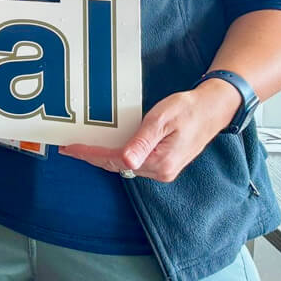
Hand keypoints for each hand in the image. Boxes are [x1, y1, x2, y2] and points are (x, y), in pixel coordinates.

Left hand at [60, 79, 241, 181]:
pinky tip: (105, 148)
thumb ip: (142, 142)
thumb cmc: (188, 110)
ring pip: (123, 165)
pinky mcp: (163, 162)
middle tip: (68, 149)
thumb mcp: (161, 121)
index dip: (90, 155)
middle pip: (116, 166)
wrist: (212, 110)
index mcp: (159, 163)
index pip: (115, 160)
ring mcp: (162, 169)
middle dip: (91, 157)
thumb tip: (126, 161)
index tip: (70, 149)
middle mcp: (160, 171)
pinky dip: (115, 155)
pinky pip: (133, 161)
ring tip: (80, 148)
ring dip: (102, 157)